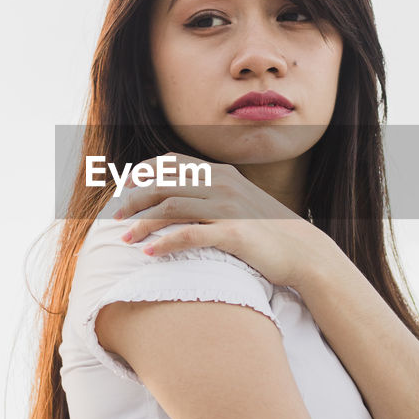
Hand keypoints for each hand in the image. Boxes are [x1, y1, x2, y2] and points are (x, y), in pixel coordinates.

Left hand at [110, 152, 327, 288]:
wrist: (303, 251)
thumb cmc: (269, 230)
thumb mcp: (241, 201)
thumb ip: (214, 193)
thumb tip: (182, 196)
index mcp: (221, 174)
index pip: (172, 164)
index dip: (143, 172)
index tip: (123, 186)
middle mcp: (222, 185)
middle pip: (164, 184)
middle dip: (134, 199)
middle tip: (115, 217)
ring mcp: (228, 208)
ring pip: (171, 207)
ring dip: (142, 223)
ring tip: (125, 238)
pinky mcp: (233, 234)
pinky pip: (189, 235)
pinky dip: (164, 243)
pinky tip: (149, 254)